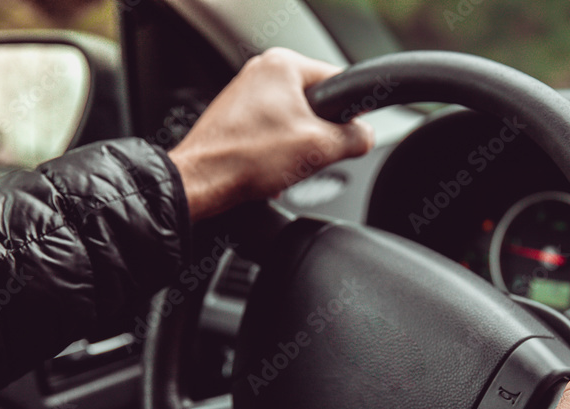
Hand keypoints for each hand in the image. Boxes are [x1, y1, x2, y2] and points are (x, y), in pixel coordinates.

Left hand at [168, 48, 374, 220]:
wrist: (203, 182)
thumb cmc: (246, 159)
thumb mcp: (320, 148)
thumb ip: (355, 138)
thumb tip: (366, 136)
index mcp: (283, 64)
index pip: (339, 83)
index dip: (349, 115)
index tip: (344, 138)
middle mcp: (262, 71)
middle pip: (317, 104)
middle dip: (319, 135)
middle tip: (308, 155)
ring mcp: (246, 93)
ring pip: (295, 121)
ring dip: (298, 146)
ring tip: (284, 163)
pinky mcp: (237, 116)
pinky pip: (274, 132)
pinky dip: (278, 151)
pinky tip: (269, 167)